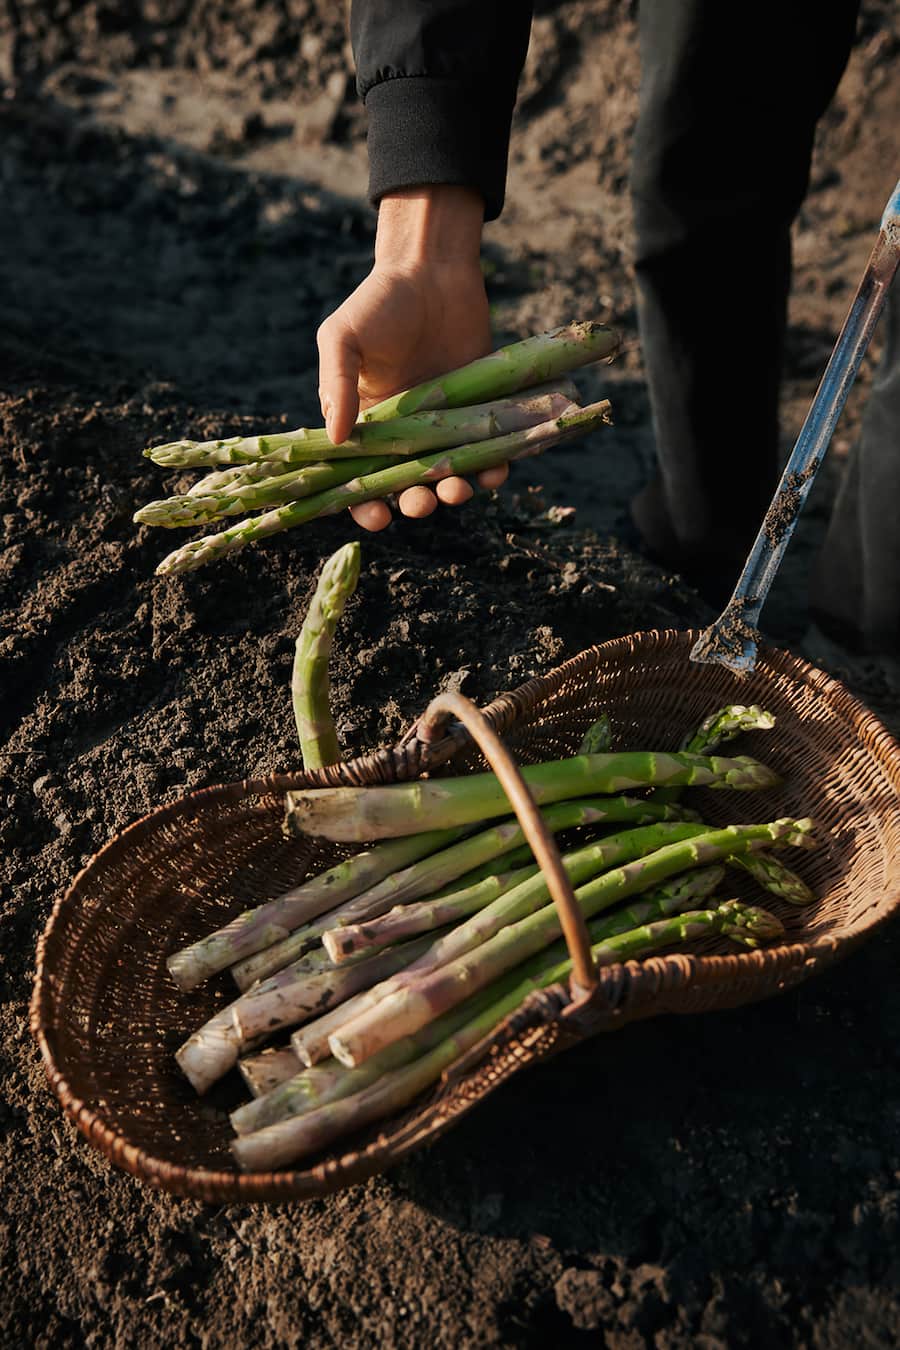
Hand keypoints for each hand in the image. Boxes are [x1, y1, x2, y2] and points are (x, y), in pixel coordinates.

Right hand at [316, 187, 508, 530]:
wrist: (434, 269)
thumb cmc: (380, 301)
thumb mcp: (343, 338)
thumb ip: (337, 386)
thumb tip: (334, 440)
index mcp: (365, 423)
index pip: (360, 478)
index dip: (365, 505)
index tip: (377, 516)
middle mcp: (404, 433)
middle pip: (407, 486)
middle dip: (413, 503)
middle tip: (420, 503)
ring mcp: (444, 426)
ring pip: (449, 476)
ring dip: (453, 493)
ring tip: (457, 490)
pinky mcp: (480, 411)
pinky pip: (489, 452)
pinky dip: (493, 467)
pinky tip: (495, 471)